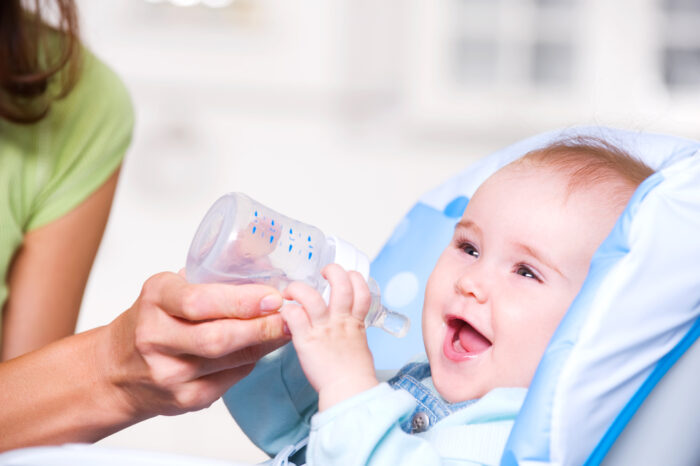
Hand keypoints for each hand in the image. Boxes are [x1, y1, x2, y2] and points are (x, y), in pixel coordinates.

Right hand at [101, 271, 287, 419]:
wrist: (115, 370)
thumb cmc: (151, 321)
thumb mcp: (171, 288)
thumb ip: (212, 277)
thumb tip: (267, 265)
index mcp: (155, 299)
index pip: (198, 302)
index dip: (242, 300)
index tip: (273, 296)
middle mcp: (156, 338)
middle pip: (217, 337)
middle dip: (261, 326)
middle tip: (288, 316)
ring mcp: (169, 373)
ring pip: (230, 360)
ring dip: (264, 343)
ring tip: (284, 328)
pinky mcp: (184, 399)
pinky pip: (231, 379)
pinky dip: (252, 361)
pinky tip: (261, 348)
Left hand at [281, 264, 377, 410]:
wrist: (349, 390)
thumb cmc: (355, 373)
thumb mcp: (360, 344)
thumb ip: (352, 330)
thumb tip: (347, 327)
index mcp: (356, 320)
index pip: (361, 288)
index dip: (353, 277)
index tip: (345, 277)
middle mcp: (340, 320)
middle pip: (341, 283)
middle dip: (333, 271)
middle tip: (322, 273)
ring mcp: (323, 328)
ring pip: (311, 296)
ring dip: (298, 288)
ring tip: (292, 290)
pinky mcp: (306, 340)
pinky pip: (294, 316)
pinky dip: (287, 310)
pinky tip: (284, 312)